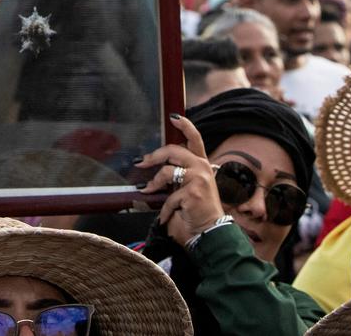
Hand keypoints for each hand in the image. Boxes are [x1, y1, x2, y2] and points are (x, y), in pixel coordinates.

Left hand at [134, 115, 225, 246]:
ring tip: (148, 191)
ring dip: (154, 183)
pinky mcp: (193, 192)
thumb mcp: (187, 188)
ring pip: (167, 171)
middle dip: (153, 156)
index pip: (195, 139)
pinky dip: (164, 208)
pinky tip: (164, 216)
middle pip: (173, 150)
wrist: (210, 232)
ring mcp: (199, 178)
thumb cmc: (196, 212)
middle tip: (140, 163)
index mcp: (201, 164)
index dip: (185, 126)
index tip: (173, 117)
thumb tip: (154, 168)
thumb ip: (176, 175)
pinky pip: (168, 196)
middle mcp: (202, 167)